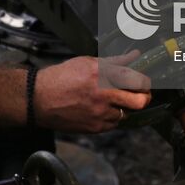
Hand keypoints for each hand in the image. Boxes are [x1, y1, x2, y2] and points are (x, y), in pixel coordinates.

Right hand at [34, 53, 150, 132]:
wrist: (39, 99)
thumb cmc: (61, 78)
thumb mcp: (87, 62)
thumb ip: (114, 61)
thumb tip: (133, 56)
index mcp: (102, 74)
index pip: (136, 78)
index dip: (145, 80)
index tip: (143, 79)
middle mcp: (103, 94)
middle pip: (140, 101)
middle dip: (144, 97)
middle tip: (141, 93)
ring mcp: (100, 113)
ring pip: (127, 112)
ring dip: (124, 106)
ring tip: (112, 99)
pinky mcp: (95, 127)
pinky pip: (113, 123)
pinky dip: (111, 116)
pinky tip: (100, 108)